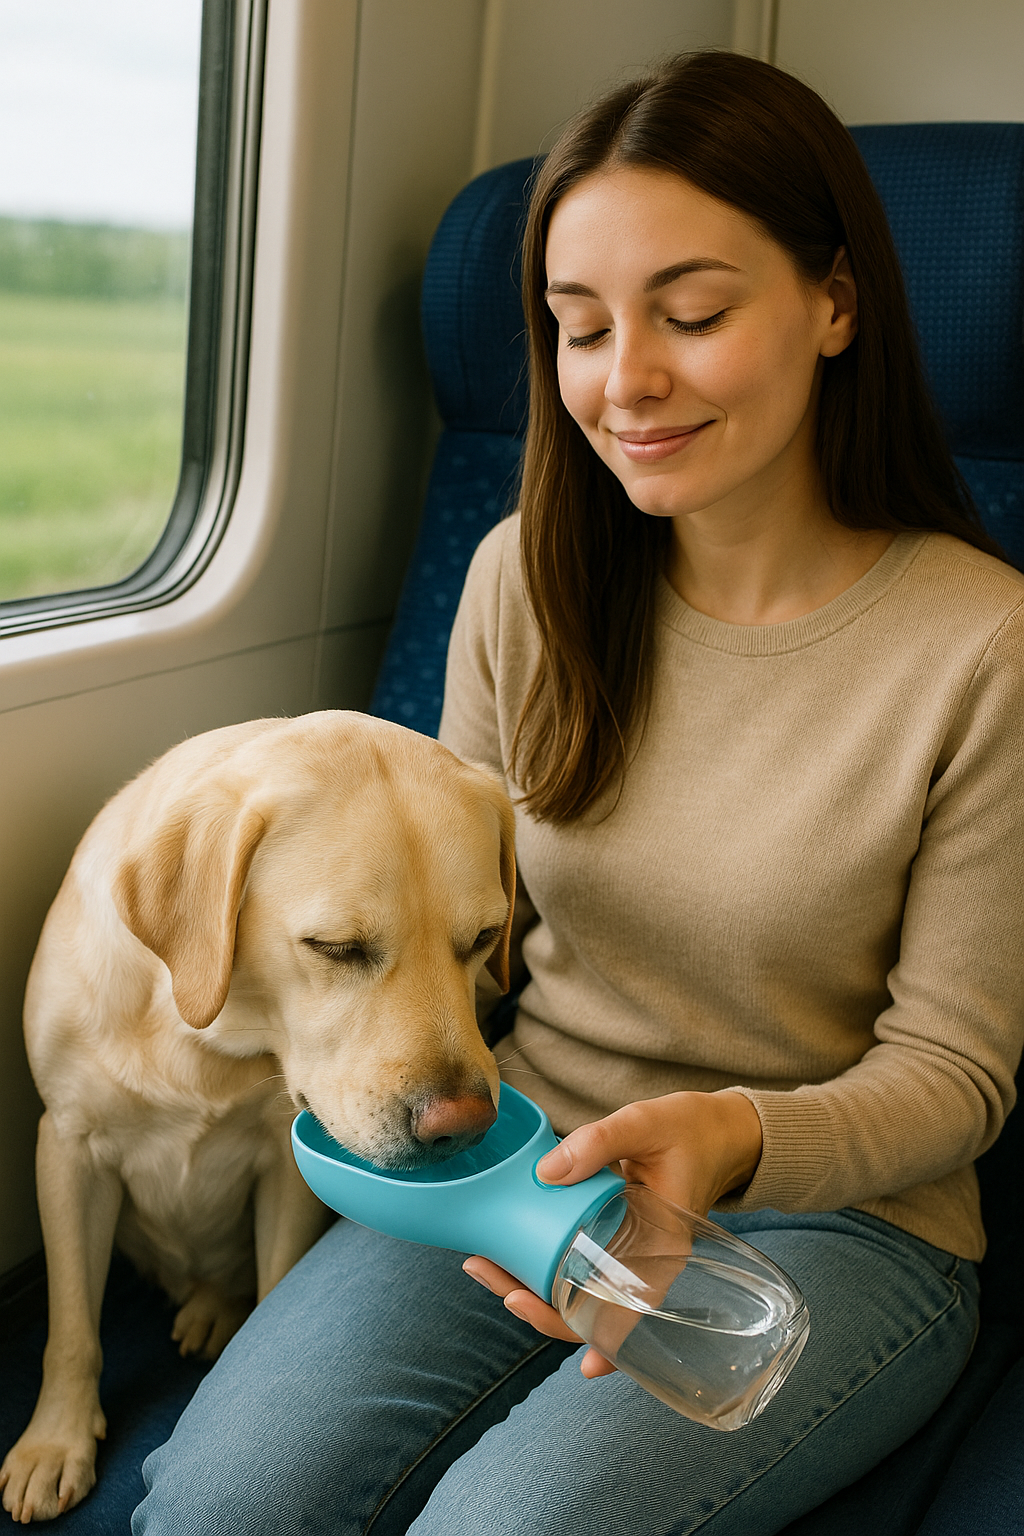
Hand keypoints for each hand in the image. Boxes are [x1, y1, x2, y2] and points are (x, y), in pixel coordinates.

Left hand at [463, 1089, 762, 1375]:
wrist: (721, 1131)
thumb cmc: (690, 1129)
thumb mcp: (645, 1124)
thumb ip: (599, 1142)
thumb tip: (545, 1173)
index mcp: (661, 1252)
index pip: (615, 1311)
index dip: (566, 1322)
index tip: (521, 1306)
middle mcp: (646, 1268)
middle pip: (586, 1311)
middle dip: (530, 1303)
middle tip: (481, 1269)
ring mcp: (630, 1258)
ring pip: (579, 1294)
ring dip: (532, 1289)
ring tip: (483, 1265)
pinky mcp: (619, 1241)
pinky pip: (583, 1270)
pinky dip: (549, 1273)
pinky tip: (513, 1269)